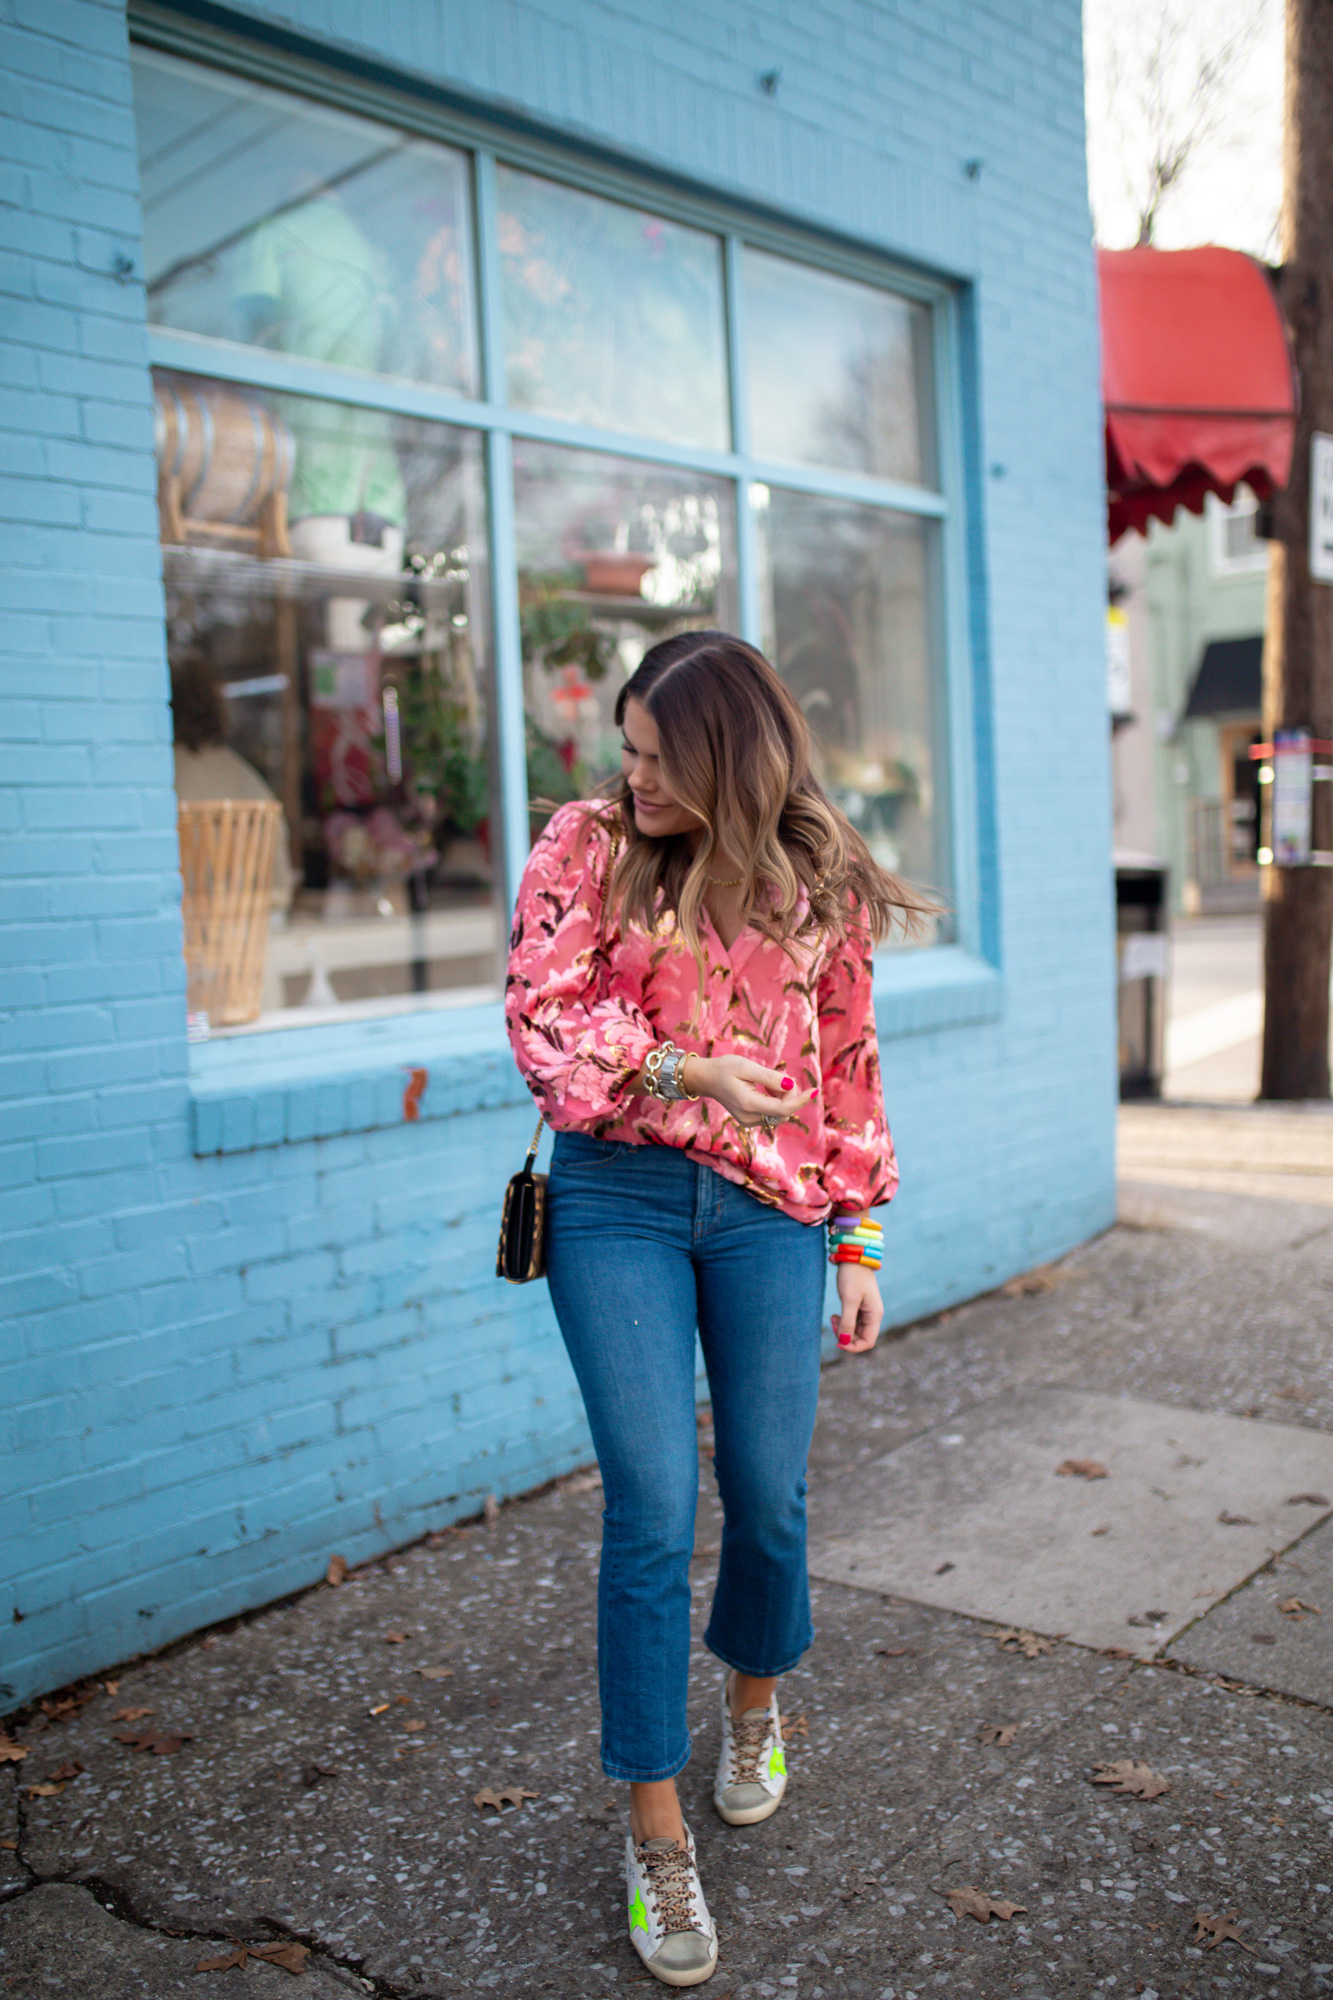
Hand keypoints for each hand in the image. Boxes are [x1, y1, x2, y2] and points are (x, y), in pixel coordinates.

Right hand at [684, 1053, 813, 1127]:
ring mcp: (749, 1122)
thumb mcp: (747, 1067)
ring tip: (768, 1080)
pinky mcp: (750, 1121)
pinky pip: (772, 1114)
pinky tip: (765, 1089)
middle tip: (779, 1074)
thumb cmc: (725, 1068)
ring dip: (782, 1097)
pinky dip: (775, 1100)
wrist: (707, 1079)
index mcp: (748, 1104)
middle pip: (783, 1111)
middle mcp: (749, 1117)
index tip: (815, 1090)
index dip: (801, 1100)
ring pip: (779, 1113)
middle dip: (789, 1093)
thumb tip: (791, 1086)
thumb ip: (770, 1077)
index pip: (783, 1109)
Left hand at [832, 1263, 882, 1353]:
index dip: (853, 1346)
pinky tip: (835, 1315)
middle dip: (845, 1336)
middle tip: (832, 1324)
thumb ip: (847, 1322)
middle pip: (860, 1337)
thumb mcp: (849, 1300)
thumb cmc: (853, 1276)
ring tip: (832, 1318)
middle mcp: (873, 1315)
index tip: (838, 1342)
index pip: (868, 1341)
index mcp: (875, 1315)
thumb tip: (844, 1342)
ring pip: (855, 1330)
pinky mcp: (858, 1306)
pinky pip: (852, 1322)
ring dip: (843, 1329)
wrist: (853, 1256)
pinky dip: (843, 1322)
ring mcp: (866, 1311)